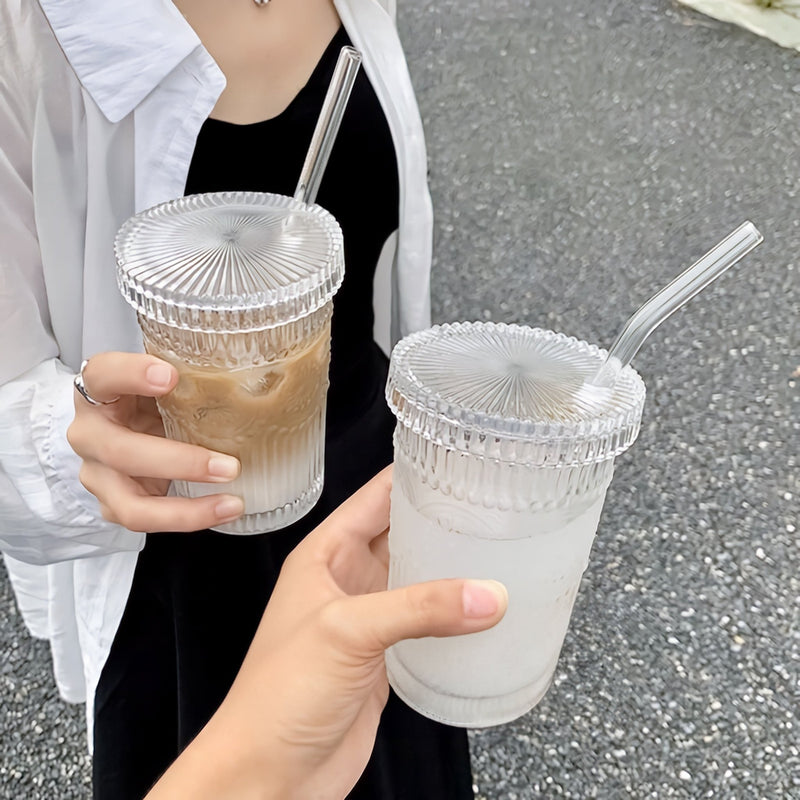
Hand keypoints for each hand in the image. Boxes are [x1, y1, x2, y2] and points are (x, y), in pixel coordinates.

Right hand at [67, 352, 243, 531]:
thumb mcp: (167, 378)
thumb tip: (256, 371)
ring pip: (130, 503)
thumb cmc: (153, 397)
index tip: (170, 376)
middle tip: (229, 466)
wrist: (129, 424)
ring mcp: (98, 474)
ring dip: (185, 509)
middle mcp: (90, 433)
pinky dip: (188, 518)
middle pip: (120, 451)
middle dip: (178, 462)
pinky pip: (147, 520)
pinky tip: (224, 509)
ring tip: (232, 502)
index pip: (103, 375)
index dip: (132, 374)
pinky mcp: (114, 503)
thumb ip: (192, 374)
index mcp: (99, 390)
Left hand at [145, 467, 507, 799]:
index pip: (375, 497)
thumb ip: (418, 608)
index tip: (458, 460)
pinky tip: (483, 609)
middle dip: (442, 518)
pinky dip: (453, 613)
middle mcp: (346, 580)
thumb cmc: (277, 697)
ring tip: (499, 548)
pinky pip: (425, 622)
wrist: (268, 776)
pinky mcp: (384, 658)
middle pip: (402, 533)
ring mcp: (367, 620)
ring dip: (452, 566)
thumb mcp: (346, 633)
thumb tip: (485, 594)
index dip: (413, 475)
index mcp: (325, 555)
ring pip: (418, 577)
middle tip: (493, 504)